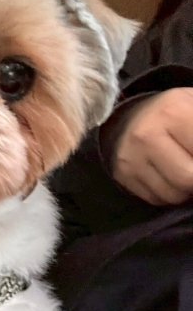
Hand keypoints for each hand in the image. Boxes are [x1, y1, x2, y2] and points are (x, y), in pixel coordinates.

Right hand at [111, 88, 192, 205]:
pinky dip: (170, 194)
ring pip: (172, 195)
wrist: (131, 117)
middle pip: (188, 178)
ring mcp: (131, 157)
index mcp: (174, 111)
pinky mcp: (123, 174)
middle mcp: (146, 134)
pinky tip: (171, 178)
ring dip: (188, 191)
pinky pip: (156, 199)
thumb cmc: (178, 112)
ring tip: (188, 173)